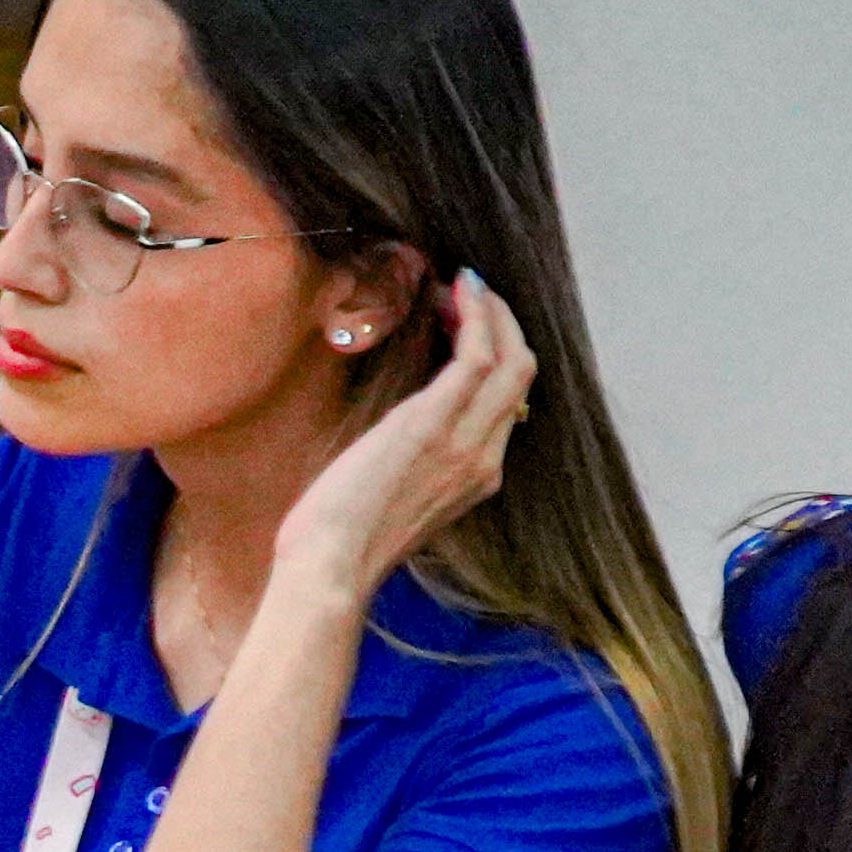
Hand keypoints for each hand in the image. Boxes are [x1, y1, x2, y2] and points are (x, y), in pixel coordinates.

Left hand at [281, 270, 537, 603]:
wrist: (330, 567)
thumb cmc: (342, 539)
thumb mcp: (393, 498)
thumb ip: (414, 465)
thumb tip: (400, 435)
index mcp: (478, 477)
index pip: (509, 403)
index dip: (497, 355)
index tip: (468, 324)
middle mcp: (484, 459)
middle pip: (522, 374)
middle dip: (503, 325)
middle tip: (472, 293)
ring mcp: (465, 443)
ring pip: (510, 359)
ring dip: (491, 313)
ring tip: (463, 285)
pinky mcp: (432, 425)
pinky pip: (476, 357)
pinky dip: (475, 316)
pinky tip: (458, 288)